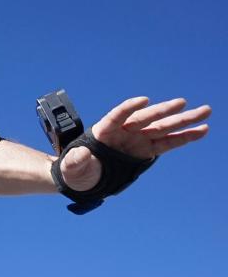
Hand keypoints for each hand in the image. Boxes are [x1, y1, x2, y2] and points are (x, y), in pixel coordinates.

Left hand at [60, 97, 210, 190]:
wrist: (84, 176)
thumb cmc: (76, 168)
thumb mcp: (72, 166)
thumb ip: (76, 160)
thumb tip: (81, 155)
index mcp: (104, 131)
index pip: (117, 116)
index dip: (129, 108)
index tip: (143, 100)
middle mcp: (124, 131)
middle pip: (145, 118)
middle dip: (163, 111)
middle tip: (182, 102)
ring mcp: (137, 139)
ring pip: (162, 127)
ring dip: (183, 120)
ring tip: (205, 111)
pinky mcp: (147, 150)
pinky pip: (168, 143)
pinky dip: (184, 137)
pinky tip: (201, 130)